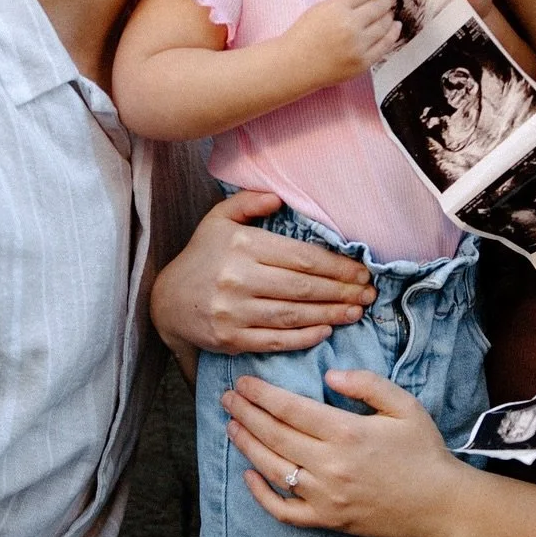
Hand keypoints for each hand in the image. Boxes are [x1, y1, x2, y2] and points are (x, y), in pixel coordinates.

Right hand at [151, 189, 375, 359]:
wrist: (167, 301)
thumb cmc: (202, 256)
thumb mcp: (218, 220)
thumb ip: (248, 202)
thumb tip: (278, 197)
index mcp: (242, 245)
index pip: (300, 257)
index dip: (336, 266)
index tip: (361, 270)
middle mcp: (238, 278)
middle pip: (302, 287)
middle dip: (341, 291)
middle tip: (369, 293)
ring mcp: (234, 311)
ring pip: (293, 314)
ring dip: (331, 314)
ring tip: (356, 311)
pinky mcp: (231, 339)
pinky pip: (275, 340)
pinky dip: (304, 337)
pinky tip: (326, 331)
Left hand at [221, 368, 471, 536]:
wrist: (441, 505)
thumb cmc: (424, 450)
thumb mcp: (404, 405)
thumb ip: (366, 384)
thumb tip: (328, 374)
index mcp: (347, 433)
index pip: (290, 409)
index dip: (261, 394)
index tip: (243, 382)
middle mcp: (330, 466)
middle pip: (274, 435)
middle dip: (246, 414)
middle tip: (228, 398)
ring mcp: (326, 497)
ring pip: (272, 469)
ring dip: (247, 446)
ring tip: (231, 426)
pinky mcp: (328, 521)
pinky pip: (284, 511)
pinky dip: (262, 495)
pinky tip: (248, 475)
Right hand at [282, 0, 399, 86]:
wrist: (294, 65)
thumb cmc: (303, 36)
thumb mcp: (320, 8)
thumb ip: (344, 1)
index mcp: (337, 8)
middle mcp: (350, 26)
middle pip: (380, 6)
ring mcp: (358, 46)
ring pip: (385, 25)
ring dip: (390, 15)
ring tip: (389, 11)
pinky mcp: (362, 62)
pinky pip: (385, 45)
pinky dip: (393, 33)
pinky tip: (395, 27)